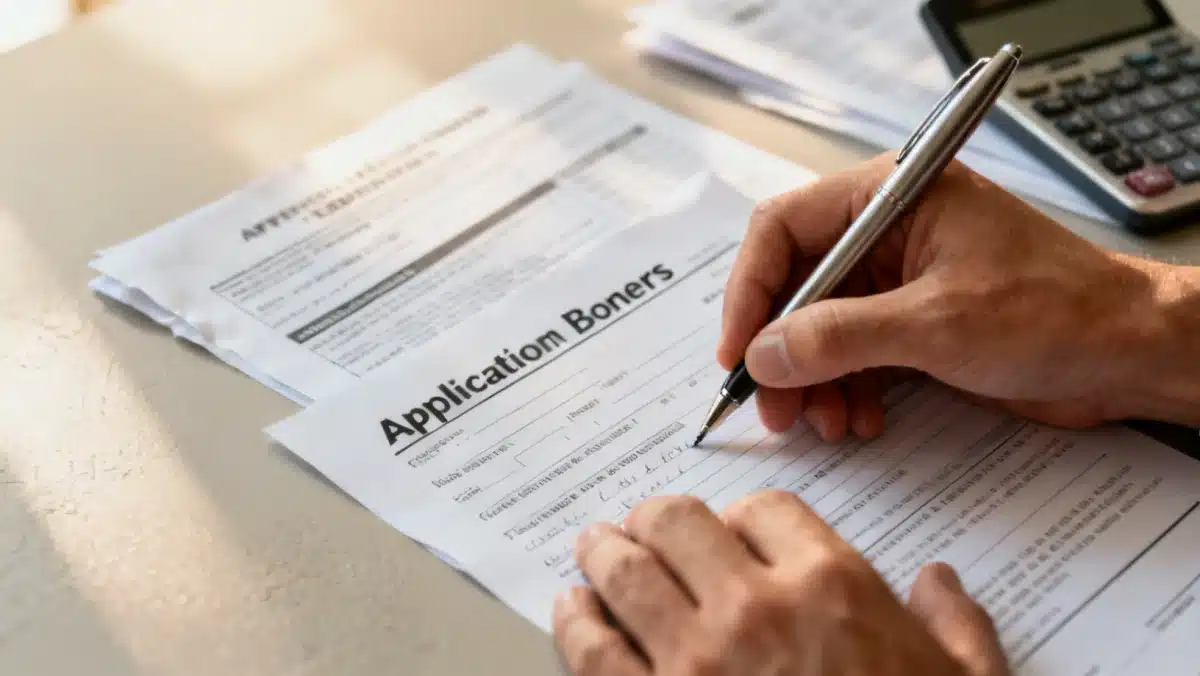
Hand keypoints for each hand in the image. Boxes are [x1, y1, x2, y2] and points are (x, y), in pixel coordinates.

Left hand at [552, 491, 1007, 675]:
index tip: (729, 530)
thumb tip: (940, 581)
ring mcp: (696, 662)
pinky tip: (572, 607)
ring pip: (626, 573)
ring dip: (604, 552)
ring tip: (595, 547)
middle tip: (643, 524)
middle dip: (656, 518)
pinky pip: (594, 650)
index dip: (739, 515)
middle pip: (678, 523)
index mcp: (831, 587)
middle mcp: (756, 608)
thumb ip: (955, 626)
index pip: (763, 510)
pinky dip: (576, 620)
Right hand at [719, 154, 1199, 438]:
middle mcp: (884, 229)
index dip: (749, 291)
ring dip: (813, 379)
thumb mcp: (936, 323)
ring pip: (817, 326)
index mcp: (889, 196)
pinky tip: (859, 420)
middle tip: (775, 408)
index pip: (782, 228)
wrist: (1129, 353)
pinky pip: (851, 351)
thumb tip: (762, 354)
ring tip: (826, 424)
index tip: (738, 353)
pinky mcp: (911, 319)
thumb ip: (840, 336)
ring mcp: (897, 276)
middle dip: (781, 350)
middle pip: (795, 284)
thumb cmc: (1055, 312)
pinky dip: (845, 388)